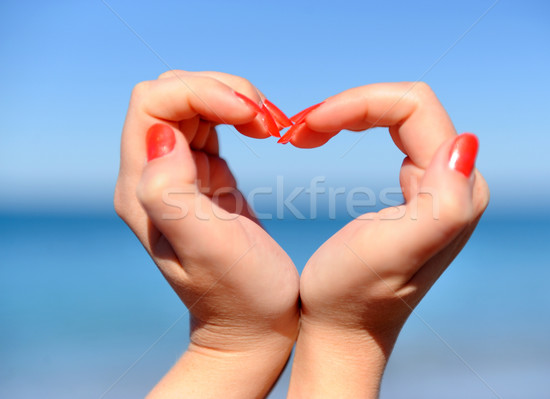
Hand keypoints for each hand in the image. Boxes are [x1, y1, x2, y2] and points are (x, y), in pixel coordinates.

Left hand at [114, 71, 298, 397]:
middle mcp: (154, 175)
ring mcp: (180, 173)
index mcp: (144, 188)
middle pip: (172, 93)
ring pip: (194, 101)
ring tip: (268, 124)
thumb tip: (161, 134)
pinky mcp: (206, 176)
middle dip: (220, 91)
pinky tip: (262, 130)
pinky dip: (240, 113)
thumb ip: (171, 191)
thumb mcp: (208, 247)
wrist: (253, 324)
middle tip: (264, 119)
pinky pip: (212, 122)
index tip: (248, 115)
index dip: (200, 93)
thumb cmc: (240, 293)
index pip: (153, 102)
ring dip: (233, 98)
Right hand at [287, 83, 489, 397]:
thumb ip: (442, 205)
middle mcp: (455, 183)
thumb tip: (466, 144)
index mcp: (456, 190)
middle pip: (406, 107)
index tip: (310, 124)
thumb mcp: (393, 253)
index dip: (359, 103)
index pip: (414, 107)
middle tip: (300, 128)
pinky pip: (392, 135)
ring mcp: (437, 187)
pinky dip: (353, 125)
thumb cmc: (352, 296)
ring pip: (397, 116)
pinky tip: (327, 137)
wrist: (343, 331)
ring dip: (348, 114)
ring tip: (305, 133)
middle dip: (349, 106)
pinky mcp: (416, 193)